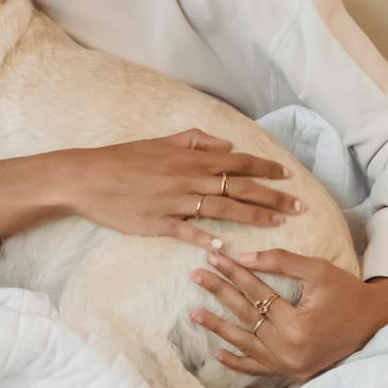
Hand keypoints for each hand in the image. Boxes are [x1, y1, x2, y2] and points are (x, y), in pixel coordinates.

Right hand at [54, 130, 304, 248]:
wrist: (88, 177)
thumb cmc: (124, 158)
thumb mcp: (161, 141)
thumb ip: (196, 139)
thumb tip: (227, 145)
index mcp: (189, 158)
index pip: (237, 161)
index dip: (264, 168)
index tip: (288, 176)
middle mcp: (187, 178)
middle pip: (238, 186)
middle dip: (272, 196)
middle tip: (299, 206)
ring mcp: (174, 202)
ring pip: (222, 209)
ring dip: (253, 216)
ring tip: (278, 223)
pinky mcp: (158, 223)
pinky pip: (188, 232)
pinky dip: (207, 239)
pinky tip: (228, 248)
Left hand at [192, 248, 387, 382]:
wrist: (374, 321)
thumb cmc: (346, 291)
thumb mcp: (317, 270)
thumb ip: (281, 262)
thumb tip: (244, 257)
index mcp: (298, 323)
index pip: (256, 292)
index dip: (233, 271)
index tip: (212, 256)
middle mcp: (291, 348)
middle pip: (246, 315)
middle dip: (219, 292)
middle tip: (196, 274)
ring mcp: (290, 364)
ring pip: (246, 343)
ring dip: (218, 328)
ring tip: (194, 312)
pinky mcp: (292, 371)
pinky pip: (258, 368)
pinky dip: (238, 362)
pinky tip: (218, 351)